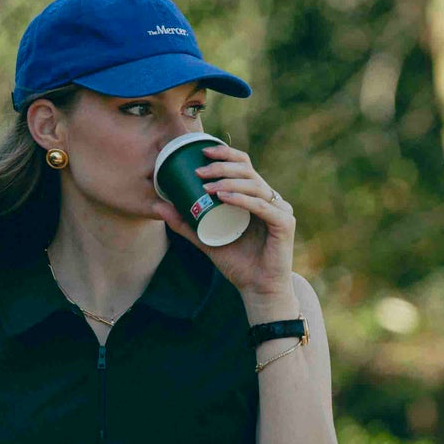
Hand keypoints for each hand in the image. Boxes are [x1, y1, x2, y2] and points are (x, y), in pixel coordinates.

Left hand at [151, 140, 294, 298]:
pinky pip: (262, 206)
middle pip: (248, 170)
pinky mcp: (285, 223)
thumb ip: (185, 224)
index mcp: (255, 196)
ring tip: (207, 187)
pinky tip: (224, 197)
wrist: (258, 290)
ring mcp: (280, 209)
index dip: (225, 153)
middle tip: (199, 172)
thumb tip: (158, 206)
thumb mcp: (206, 240)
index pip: (243, 165)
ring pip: (254, 185)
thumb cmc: (237, 265)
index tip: (203, 152)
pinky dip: (242, 199)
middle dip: (222, 167)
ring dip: (229, 182)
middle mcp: (269, 198)